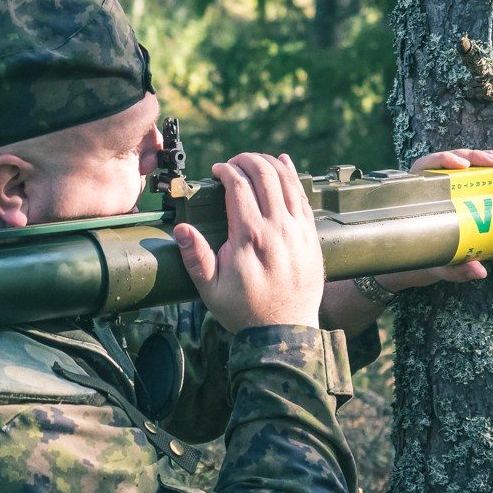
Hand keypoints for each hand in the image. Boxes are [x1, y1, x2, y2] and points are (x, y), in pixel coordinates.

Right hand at [173, 152, 322, 332]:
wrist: (284, 331)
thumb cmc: (244, 311)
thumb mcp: (210, 289)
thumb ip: (195, 257)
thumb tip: (182, 229)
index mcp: (250, 237)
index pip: (239, 186)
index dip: (227, 171)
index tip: (217, 171)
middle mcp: (277, 228)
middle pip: (264, 175)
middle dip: (247, 160)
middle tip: (234, 162)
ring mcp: (298, 231)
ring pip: (287, 181)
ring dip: (270, 164)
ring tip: (254, 161)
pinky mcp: (311, 236)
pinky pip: (303, 197)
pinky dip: (293, 176)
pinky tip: (284, 164)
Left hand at [378, 147, 492, 290]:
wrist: (414, 267)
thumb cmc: (418, 263)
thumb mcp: (435, 265)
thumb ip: (455, 269)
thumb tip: (479, 271)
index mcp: (413, 196)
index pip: (425, 166)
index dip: (443, 161)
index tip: (463, 167)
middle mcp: (426, 186)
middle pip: (449, 161)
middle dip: (473, 157)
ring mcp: (441, 186)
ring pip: (461, 163)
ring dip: (483, 157)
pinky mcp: (454, 191)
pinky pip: (469, 174)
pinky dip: (486, 168)